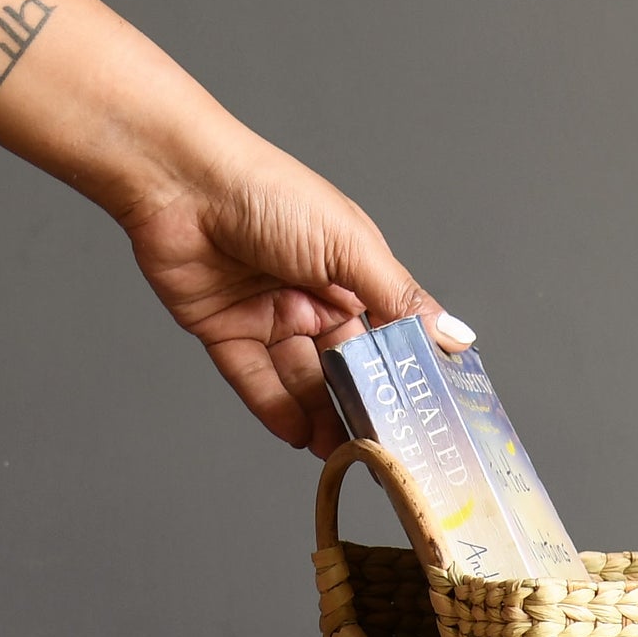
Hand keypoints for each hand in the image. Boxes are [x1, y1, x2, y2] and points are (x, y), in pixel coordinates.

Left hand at [119, 129, 471, 456]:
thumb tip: (456, 334)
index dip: (401, 373)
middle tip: (380, 447)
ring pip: (301, 380)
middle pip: (342, 365)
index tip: (421, 413)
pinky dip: (276, 409)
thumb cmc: (270, 192)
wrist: (180, 183)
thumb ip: (400, 299)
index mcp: (350, 271)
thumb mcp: (350, 246)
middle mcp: (311, 295)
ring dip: (320, 416)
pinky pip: (255, 380)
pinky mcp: (224, 331)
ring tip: (343, 453)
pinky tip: (300, 436)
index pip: (385, 334)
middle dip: (359, 404)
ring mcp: (268, 314)